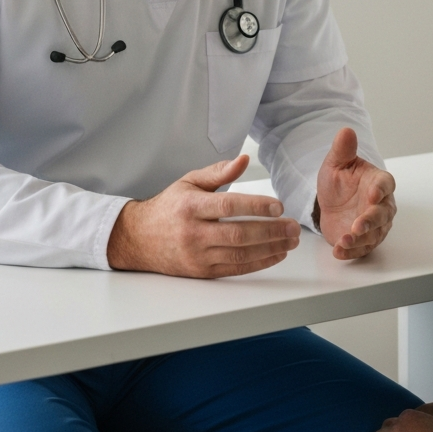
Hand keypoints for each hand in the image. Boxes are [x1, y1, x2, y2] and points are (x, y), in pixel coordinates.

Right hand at [107, 155, 300, 276]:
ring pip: (239, 254)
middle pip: (238, 234)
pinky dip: (259, 263)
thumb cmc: (169, 207)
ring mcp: (197, 255)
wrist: (139, 238)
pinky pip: (235, 269)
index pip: (228, 205)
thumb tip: (244, 159)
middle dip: (271, 231)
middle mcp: (193, 233)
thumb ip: (219, 172)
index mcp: (190, 206)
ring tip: (290, 241)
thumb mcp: (189, 181)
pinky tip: (276, 254)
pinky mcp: (202, 271)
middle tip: (294, 227)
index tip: (278, 206)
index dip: (255, 206)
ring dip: (270, 248)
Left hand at [315, 128, 395, 258]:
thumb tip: (346, 131)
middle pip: (383, 214)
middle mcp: (381, 205)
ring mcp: (374, 225)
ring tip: (345, 240)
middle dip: (371, 221)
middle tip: (358, 225)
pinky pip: (361, 249)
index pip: (385, 184)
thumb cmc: (339, 180)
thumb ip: (343, 149)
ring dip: (360, 239)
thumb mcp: (336, 163)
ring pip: (374, 234)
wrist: (331, 202)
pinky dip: (350, 252)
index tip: (372, 194)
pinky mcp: (363, 241)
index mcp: (378, 182)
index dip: (380, 190)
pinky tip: (339, 251)